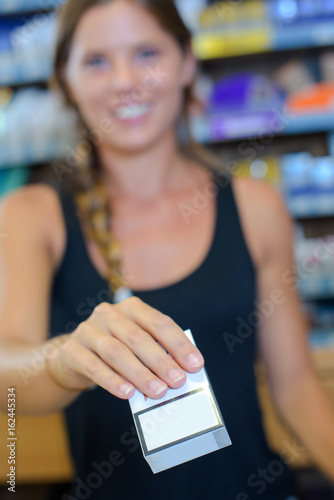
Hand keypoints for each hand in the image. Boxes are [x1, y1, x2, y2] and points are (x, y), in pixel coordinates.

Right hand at [46, 296, 203, 399]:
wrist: (73, 356)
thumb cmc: (116, 349)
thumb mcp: (136, 344)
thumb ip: (156, 352)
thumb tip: (180, 373)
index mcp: (131, 308)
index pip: (159, 322)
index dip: (179, 343)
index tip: (195, 364)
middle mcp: (108, 314)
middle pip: (138, 337)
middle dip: (161, 361)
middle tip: (178, 381)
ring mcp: (88, 330)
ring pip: (117, 352)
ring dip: (140, 374)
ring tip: (158, 391)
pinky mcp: (72, 350)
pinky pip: (94, 367)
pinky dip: (113, 381)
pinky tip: (128, 393)